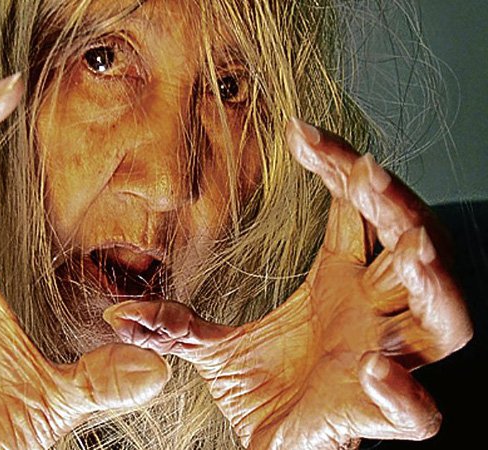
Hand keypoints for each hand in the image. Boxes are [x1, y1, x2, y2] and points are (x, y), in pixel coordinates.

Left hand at [102, 119, 471, 448]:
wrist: (278, 444)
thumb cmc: (268, 391)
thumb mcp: (214, 350)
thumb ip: (174, 326)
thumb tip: (117, 313)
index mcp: (342, 284)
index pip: (356, 213)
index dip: (341, 168)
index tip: (301, 133)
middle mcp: (373, 314)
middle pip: (412, 247)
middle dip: (398, 208)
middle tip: (368, 174)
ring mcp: (383, 362)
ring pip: (440, 318)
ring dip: (430, 282)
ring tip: (407, 252)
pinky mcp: (377, 418)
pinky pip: (415, 412)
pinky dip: (404, 393)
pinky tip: (375, 369)